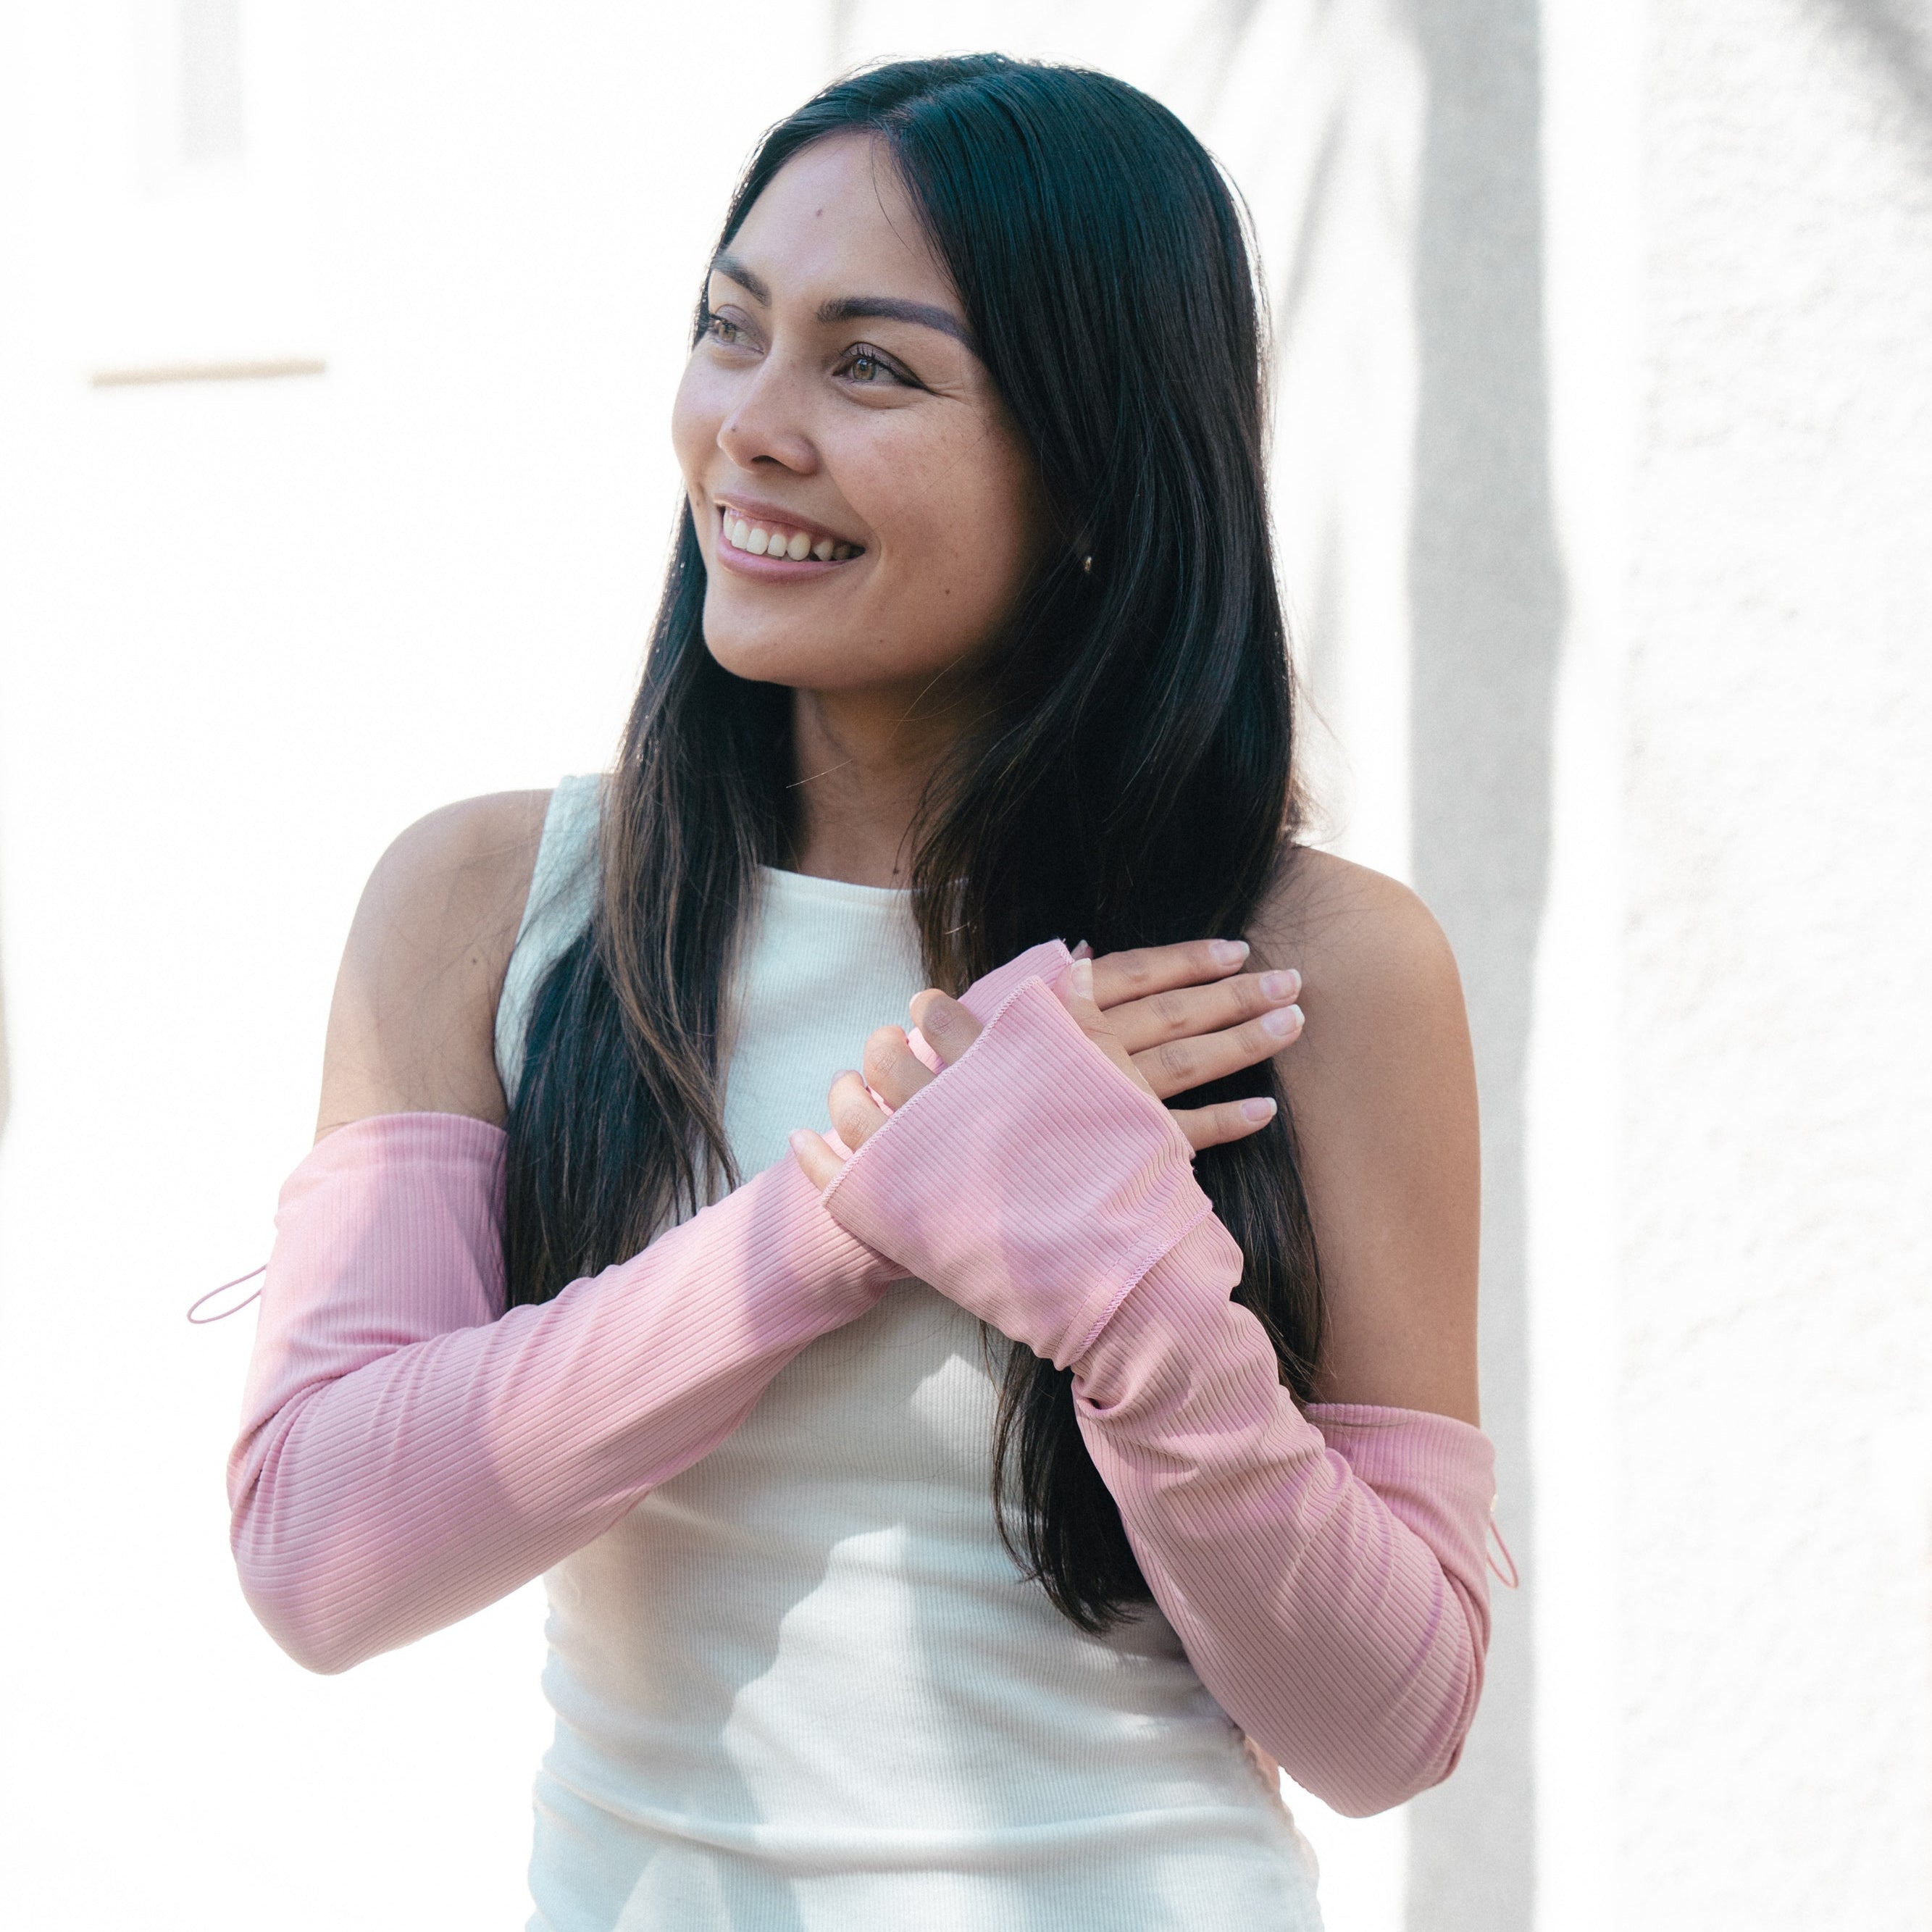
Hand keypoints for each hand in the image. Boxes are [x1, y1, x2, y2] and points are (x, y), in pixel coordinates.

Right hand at [789, 938, 1301, 1187]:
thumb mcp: (983, 1027)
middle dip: (1238, 994)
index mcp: (1058, 1012)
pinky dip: (1226, 1121)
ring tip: (1292, 1022)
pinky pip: (1181, 1134)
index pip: (1134, 974)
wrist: (925, 1163)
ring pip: (1188, 1061)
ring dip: (1244, 1041)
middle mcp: (1089, 1048)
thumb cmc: (948, 1091)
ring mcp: (1105, 1099)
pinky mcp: (1113, 1150)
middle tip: (1292, 979)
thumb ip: (1035, 990)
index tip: (1234, 949)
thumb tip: (1079, 950)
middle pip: (1177, 1012)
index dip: (1186, 959)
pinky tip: (1265, 1109)